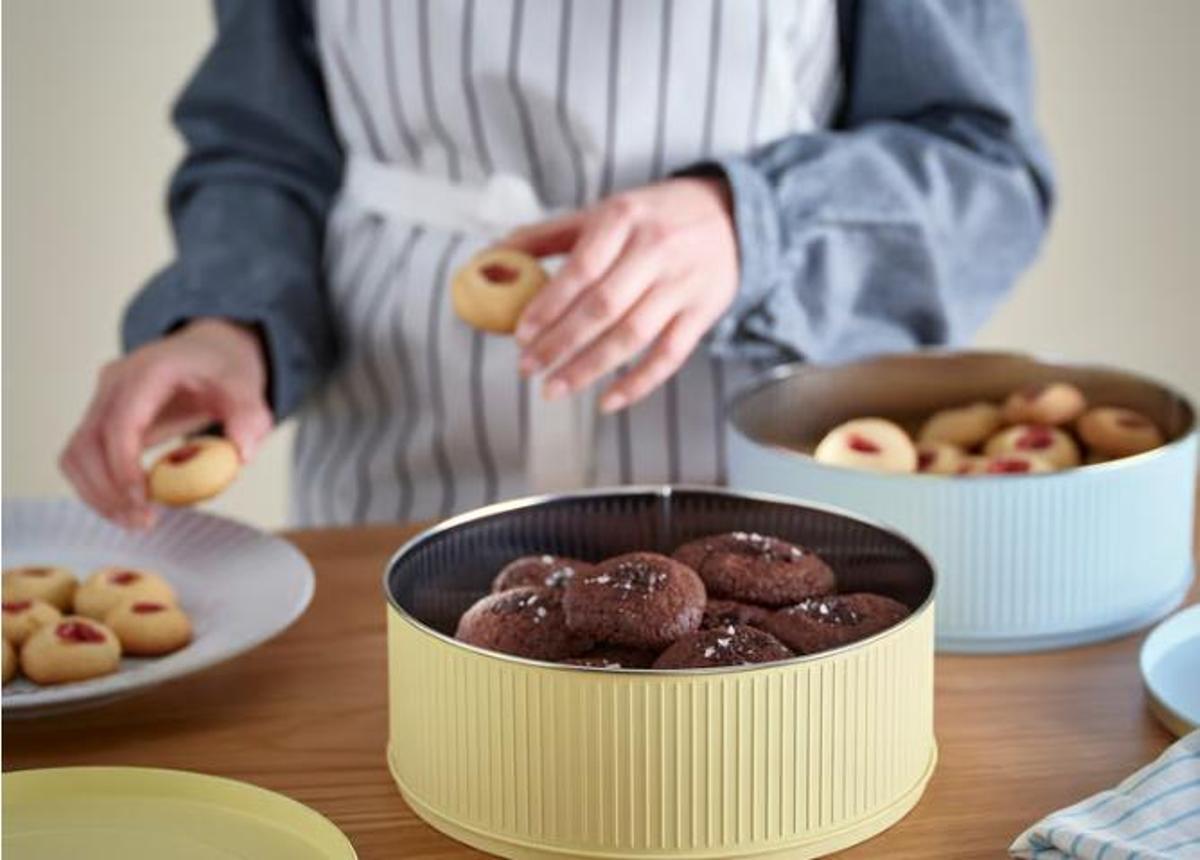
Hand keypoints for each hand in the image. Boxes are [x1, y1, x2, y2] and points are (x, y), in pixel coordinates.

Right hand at [59, 318, 271, 528]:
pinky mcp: (99, 419)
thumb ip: (249, 418)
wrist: (208, 352)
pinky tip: (127, 506)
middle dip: (108, 489)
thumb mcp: (248, 388)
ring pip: (75, 454)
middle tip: (143, 521)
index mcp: (150, 370)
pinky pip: (81, 458)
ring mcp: (102, 400)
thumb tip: (241, 455)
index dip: (123, 464)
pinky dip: (97, 487)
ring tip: (136, 521)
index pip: (121, 420)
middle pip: (87, 441)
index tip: (142, 499)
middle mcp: (116, 382)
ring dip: (97, 494)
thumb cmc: (224, 369)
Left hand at [506, 176, 738, 411]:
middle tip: (528, 370)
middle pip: (603, 307)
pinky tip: (607, 402)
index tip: (521, 336)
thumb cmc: (650, 217)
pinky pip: (669, 356)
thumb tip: (490, 258)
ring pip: (632, 336)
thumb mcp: (603, 212)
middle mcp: (656, 249)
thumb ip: (547, 235)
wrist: (728, 216)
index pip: (582, 268)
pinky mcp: (703, 312)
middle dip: (561, 344)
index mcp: (623, 218)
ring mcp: (682, 284)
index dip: (549, 305)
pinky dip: (638, 384)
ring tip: (554, 389)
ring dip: (590, 369)